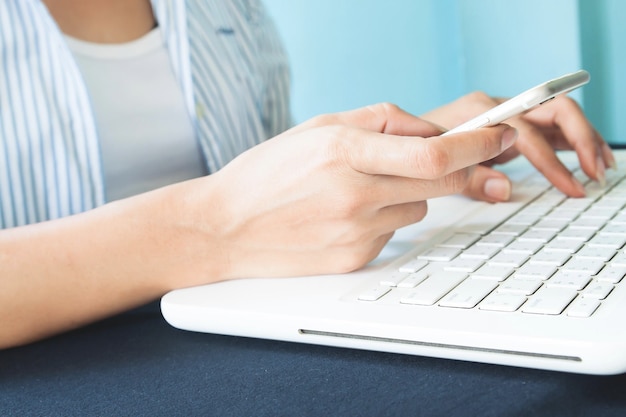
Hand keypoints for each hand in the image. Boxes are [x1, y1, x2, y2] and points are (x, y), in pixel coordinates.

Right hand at [196, 103, 516, 279]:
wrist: (224, 229)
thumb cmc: (266, 173)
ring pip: (417, 207)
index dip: (475, 144)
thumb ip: (379, 120)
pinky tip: (344, 216)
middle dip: (465, 169)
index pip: (433, 152)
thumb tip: (430, 130)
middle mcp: (354, 195)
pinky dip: (383, 219)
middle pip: (440, 183)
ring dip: (407, 193)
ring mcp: (356, 233)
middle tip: (473, 162)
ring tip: (360, 190)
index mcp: (343, 152)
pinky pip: (393, 233)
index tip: (497, 136)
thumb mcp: (317, 127)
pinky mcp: (355, 260)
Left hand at [422, 92, 614, 201]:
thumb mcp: (438, 169)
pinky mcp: (511, 123)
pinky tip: (587, 160)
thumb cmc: (419, 150)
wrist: (404, 137)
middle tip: (595, 172)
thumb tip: (505, 192)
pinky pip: (549, 127)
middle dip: (581, 139)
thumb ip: (469, 180)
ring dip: (585, 138)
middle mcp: (496, 105)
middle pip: (553, 110)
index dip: (551, 162)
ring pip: (558, 115)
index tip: (570, 187)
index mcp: (479, 112)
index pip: (526, 132)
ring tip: (601, 167)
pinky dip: (572, 142)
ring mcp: (506, 112)